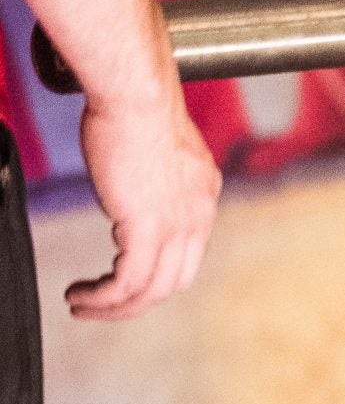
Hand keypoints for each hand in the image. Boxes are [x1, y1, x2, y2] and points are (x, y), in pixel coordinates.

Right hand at [68, 87, 219, 318]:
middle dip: (136, 302)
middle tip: (102, 304)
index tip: (124, 277)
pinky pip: (129, 282)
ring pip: (152, 290)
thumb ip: (155, 176)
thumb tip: (136, 187)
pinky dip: (104, 296)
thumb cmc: (138, 108)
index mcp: (203, 197)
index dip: (157, 274)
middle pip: (174, 282)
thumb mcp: (157, 149)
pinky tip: (81, 294)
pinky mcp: (148, 228)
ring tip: (82, 305)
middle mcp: (199, 217)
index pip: (188, 254)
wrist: (137, 96)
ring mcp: (178, 225)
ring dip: (114, 306)